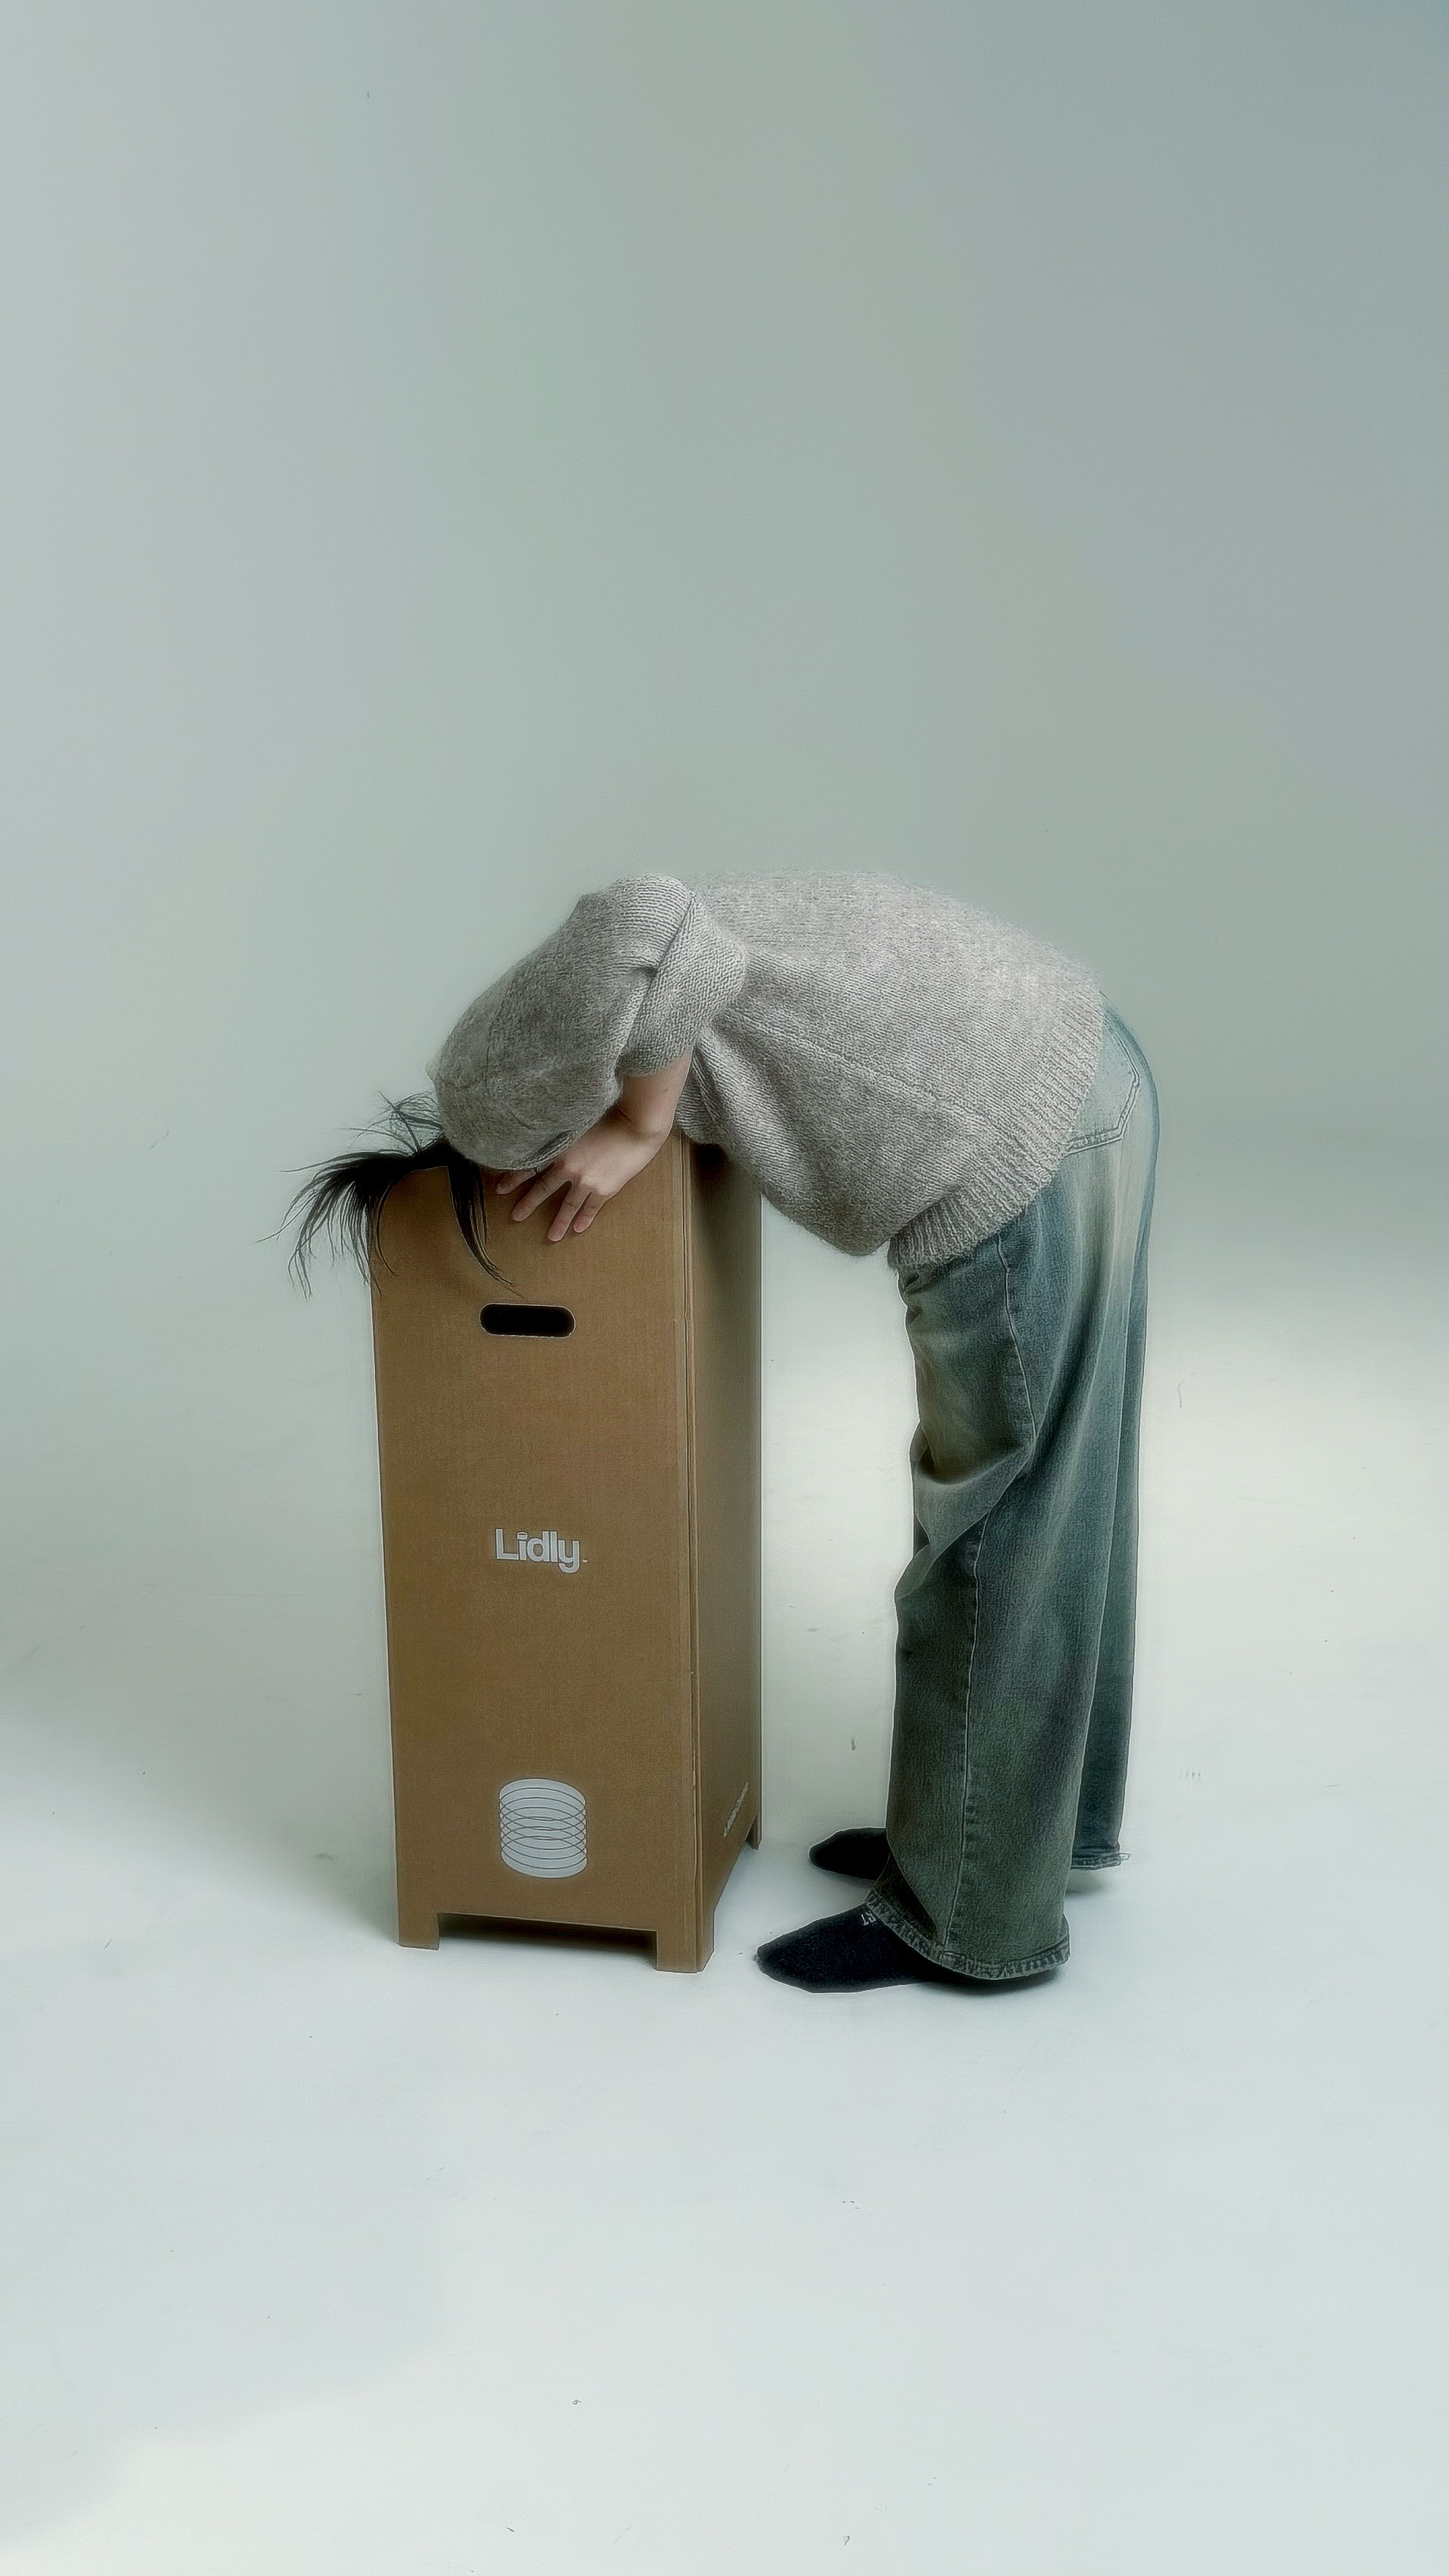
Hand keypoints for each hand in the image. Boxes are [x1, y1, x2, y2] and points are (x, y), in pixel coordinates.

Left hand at [492, 1107, 669, 1242]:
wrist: (637, 1126)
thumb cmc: (610, 1115)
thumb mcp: (578, 1120)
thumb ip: (562, 1132)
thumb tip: (549, 1136)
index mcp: (560, 1149)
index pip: (529, 1166)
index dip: (514, 1178)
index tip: (499, 1189)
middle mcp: (569, 1168)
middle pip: (543, 1189)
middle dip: (528, 1204)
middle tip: (515, 1217)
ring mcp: (587, 1181)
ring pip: (568, 1205)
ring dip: (558, 1222)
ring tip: (551, 1237)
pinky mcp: (605, 1189)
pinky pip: (591, 1208)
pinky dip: (584, 1219)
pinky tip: (578, 1229)